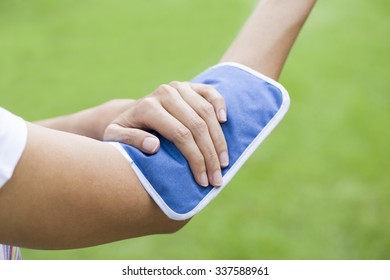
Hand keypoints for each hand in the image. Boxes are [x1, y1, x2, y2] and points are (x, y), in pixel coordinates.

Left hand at [104, 82, 228, 186]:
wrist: (130, 113)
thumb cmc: (125, 131)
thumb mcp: (115, 138)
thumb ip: (130, 141)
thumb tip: (154, 146)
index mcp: (148, 107)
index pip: (181, 135)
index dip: (195, 159)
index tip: (202, 181)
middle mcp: (166, 93)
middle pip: (197, 126)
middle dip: (210, 155)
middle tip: (217, 179)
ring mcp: (179, 87)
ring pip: (207, 113)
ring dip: (219, 140)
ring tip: (225, 163)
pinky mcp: (189, 86)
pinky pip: (210, 92)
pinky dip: (220, 105)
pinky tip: (224, 121)